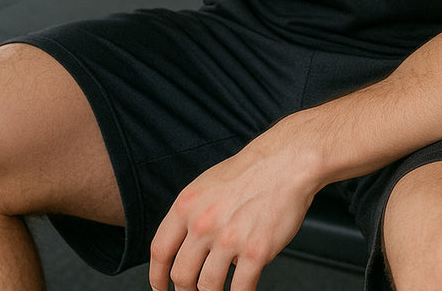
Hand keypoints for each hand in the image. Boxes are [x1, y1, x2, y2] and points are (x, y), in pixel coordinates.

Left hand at [149, 132, 316, 290]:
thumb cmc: (249, 172)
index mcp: (187, 205)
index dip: (157, 275)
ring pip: (208, 287)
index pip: (160, 250)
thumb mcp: (206, 185)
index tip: (160, 287)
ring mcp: (229, 239)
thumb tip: (181, 245)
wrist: (285, 163)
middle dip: (185, 290)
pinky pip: (240, 289)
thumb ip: (190, 215)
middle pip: (181, 275)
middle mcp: (204, 223)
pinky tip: (242, 290)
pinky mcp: (255, 251)